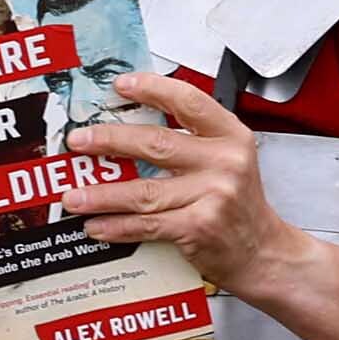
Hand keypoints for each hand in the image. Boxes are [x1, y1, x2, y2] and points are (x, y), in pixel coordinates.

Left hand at [64, 71, 295, 290]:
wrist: (264, 253)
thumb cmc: (240, 206)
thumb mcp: (230, 160)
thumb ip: (193, 140)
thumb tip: (133, 125)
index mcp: (231, 137)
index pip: (188, 101)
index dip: (152, 89)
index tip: (120, 86)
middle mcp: (224, 162)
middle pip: (155, 143)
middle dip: (109, 141)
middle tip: (78, 141)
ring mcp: (212, 196)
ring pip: (143, 191)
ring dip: (101, 195)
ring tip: (73, 195)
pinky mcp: (198, 227)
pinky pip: (146, 225)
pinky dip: (116, 227)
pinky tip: (96, 226)